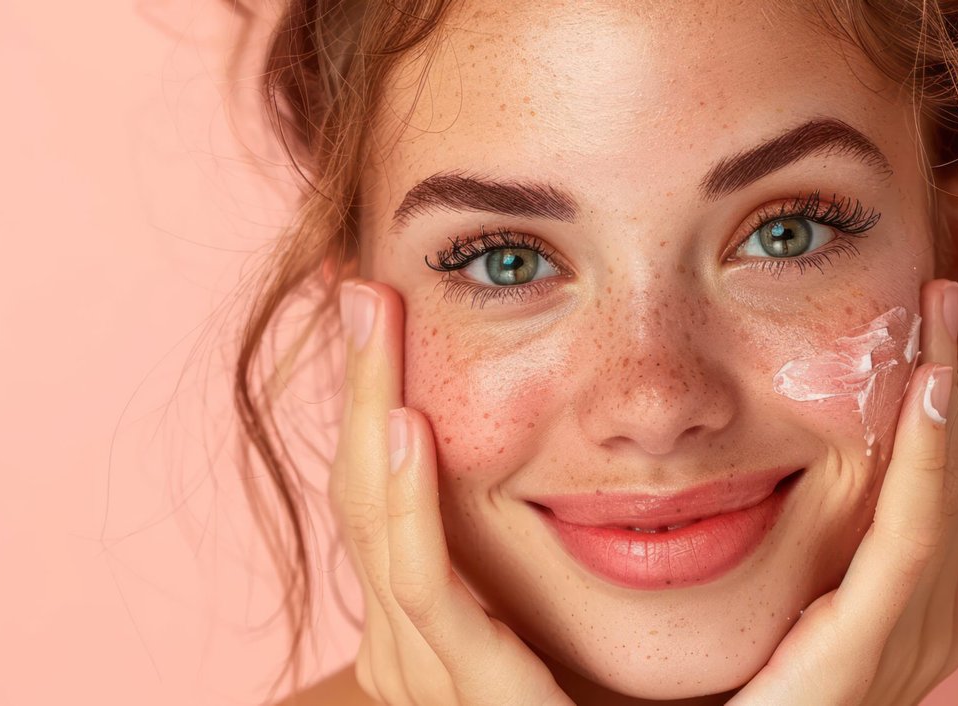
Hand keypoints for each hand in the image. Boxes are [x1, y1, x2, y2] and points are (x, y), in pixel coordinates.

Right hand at [334, 279, 575, 705]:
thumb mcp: (566, 639)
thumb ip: (547, 576)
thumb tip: (596, 476)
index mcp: (431, 630)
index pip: (385, 497)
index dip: (375, 402)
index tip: (386, 312)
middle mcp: (413, 650)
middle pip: (362, 496)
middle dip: (361, 387)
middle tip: (362, 286)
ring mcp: (432, 676)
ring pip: (376, 526)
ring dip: (372, 414)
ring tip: (370, 319)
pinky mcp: (478, 702)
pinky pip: (429, 592)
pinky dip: (409, 507)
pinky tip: (409, 427)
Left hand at [730, 258, 957, 704]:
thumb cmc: (714, 696)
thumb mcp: (760, 596)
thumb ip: (779, 537)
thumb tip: (747, 445)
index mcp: (897, 595)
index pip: (941, 463)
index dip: (954, 372)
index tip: (948, 285)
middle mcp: (920, 611)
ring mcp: (906, 632)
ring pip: (952, 478)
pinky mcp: (868, 646)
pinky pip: (910, 535)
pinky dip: (924, 453)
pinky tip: (931, 381)